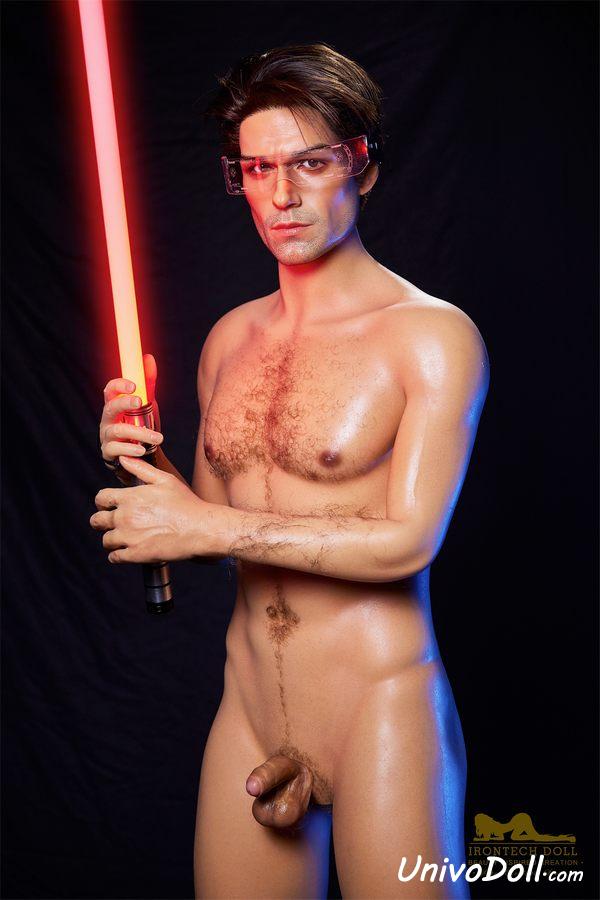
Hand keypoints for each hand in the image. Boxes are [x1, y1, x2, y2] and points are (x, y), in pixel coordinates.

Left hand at [90, 455, 218, 563]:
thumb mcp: (165, 480)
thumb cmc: (186, 503)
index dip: (102, 502)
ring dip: (112, 539)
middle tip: (113, 523)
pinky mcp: (135, 555)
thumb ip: (141, 468)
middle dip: (102, 521)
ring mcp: (129, 537)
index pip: (100, 499)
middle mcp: (125, 517)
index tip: (108, 506)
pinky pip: (114, 557)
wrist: (200, 529)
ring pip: (106, 540)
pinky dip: (118, 555)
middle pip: (96, 521)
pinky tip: (128, 551)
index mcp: (130, 498)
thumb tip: (123, 458)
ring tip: (124, 538)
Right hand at [99, 354, 162, 471]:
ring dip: (138, 433)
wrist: (141, 456)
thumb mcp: (146, 405)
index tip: (133, 384)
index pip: (110, 390)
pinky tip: (142, 450)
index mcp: (115, 405)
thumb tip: (148, 357)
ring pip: (117, 430)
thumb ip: (148, 384)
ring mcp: (106, 436)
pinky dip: (129, 449)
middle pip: (110, 407)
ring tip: (157, 438)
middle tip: (140, 402)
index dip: (118, 385)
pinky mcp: (108, 453)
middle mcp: (108, 419)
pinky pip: (116, 449)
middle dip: (124, 403)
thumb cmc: (140, 425)